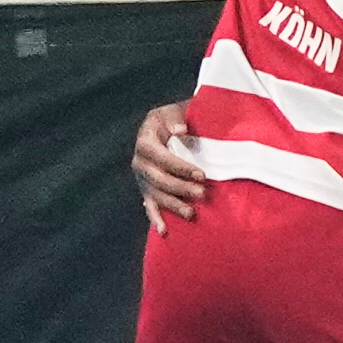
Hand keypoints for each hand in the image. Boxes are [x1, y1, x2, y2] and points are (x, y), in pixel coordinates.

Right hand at [132, 101, 206, 230]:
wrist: (172, 126)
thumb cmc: (178, 118)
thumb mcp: (176, 110)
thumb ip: (176, 117)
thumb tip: (180, 129)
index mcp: (146, 140)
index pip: (159, 156)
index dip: (178, 166)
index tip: (200, 174)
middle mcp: (140, 160)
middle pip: (156, 178)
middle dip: (179, 187)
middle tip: (202, 193)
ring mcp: (143, 177)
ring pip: (154, 194)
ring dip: (172, 205)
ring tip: (191, 213)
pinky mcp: (148, 189)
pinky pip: (149, 205)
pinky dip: (155, 218)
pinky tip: (164, 231)